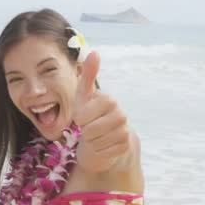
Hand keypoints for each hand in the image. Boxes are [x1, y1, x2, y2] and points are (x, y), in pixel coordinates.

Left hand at [73, 51, 130, 172]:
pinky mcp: (125, 147)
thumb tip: (94, 52)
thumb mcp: (84, 96)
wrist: (104, 138)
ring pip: (96, 142)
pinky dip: (98, 151)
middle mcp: (120, 114)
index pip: (83, 114)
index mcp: (109, 100)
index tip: (82, 116)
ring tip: (95, 136)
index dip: (79, 118)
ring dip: (91, 141)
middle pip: (89, 129)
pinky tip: (103, 145)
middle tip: (89, 127)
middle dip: (84, 131)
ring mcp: (124, 131)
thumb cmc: (90, 114)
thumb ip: (87, 75)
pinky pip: (103, 152)